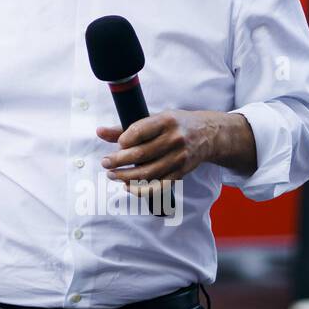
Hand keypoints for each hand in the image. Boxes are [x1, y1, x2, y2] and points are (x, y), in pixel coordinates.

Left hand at [97, 110, 251, 198]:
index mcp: (166, 121)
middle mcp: (174, 139)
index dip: (123, 140)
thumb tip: (99, 132)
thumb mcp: (155, 119)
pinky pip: (159, 185)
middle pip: (141, 154)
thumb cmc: (175, 124)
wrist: (208, 134)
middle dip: (119, 161)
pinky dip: (142, 189)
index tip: (117, 144)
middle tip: (105, 163)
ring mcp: (179, 157)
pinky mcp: (181, 172)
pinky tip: (128, 187)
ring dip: (126, 176)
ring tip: (112, 175)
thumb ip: (126, 127)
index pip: (139, 131)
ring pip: (148, 172)